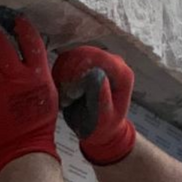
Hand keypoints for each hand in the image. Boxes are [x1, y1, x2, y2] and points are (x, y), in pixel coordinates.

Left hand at [0, 16, 59, 175]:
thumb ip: (39, 71)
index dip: (23, 27)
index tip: (16, 20)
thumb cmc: (39, 122)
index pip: (31, 41)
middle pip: (2, 45)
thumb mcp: (48, 91)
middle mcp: (17, 78)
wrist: (23, 147)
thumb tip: (30, 55)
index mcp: (38, 75)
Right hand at [52, 44, 136, 164]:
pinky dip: (59, 73)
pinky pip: (67, 59)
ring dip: (63, 73)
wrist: (100, 129)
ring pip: (74, 54)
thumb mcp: (104, 118)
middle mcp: (112, 62)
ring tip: (64, 95)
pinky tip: (61, 90)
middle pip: (85, 52)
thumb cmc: (103, 127)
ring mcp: (98, 61)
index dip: (80, 69)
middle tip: (65, 95)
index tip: (71, 91)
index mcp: (122, 74)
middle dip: (69, 72)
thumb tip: (95, 74)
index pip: (99, 58)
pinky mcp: (86, 63)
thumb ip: (101, 97)